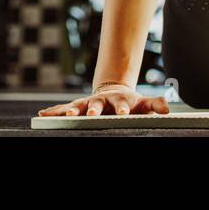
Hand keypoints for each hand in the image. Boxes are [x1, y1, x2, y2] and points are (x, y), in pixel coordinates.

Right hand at [38, 82, 170, 117]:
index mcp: (119, 101)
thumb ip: (155, 105)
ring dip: (70, 111)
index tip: (123, 114)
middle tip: (91, 115)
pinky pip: (63, 109)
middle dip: (93, 110)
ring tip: (65, 116)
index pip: (121, 105)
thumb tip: (166, 109)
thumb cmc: (130, 103)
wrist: (114, 93)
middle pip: (97, 105)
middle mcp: (101, 101)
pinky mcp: (76, 107)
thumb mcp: (143, 104)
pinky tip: (41, 115)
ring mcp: (87, 103)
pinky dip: (53, 111)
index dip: (122, 109)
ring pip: (78, 107)